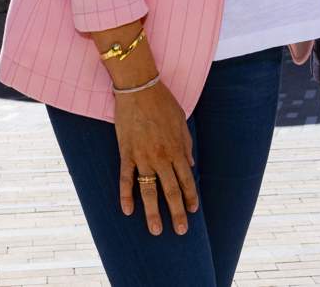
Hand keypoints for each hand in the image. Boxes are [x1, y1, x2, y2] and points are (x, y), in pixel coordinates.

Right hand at [113, 81, 197, 234]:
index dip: (191, 197)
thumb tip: (190, 164)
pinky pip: (126, 178)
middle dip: (177, 213)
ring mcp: (143, 157)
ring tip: (156, 230)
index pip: (187, 179)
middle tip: (180, 231)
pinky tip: (127, 210)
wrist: (138, 88)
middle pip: (171, 190)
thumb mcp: (181, 121)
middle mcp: (161, 157)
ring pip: (149, 190)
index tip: (193, 211)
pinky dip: (126, 195)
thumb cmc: (162, 102)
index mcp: (177, 149)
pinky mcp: (126, 153)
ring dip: (153, 212)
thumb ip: (186, 144)